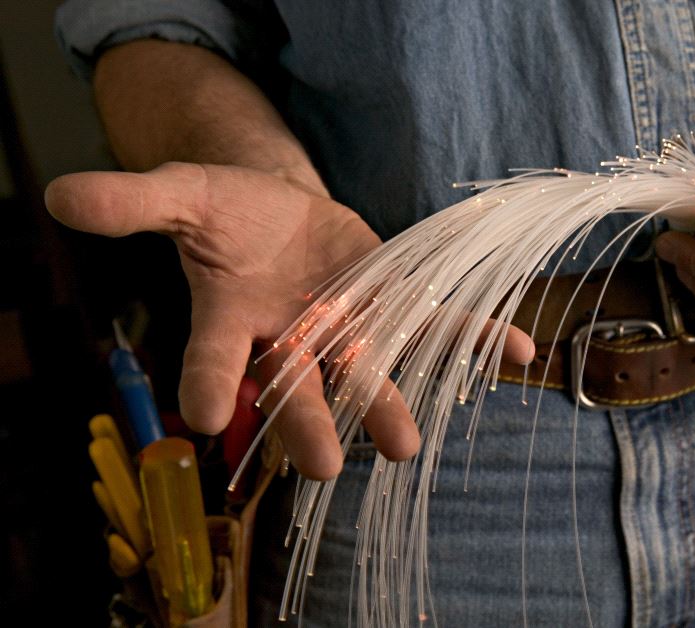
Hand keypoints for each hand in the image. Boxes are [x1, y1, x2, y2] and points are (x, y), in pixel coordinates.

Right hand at [45, 163, 533, 478]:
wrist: (275, 209)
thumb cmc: (225, 212)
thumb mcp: (181, 195)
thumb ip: (133, 202)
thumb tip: (60, 194)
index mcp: (232, 320)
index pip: (211, 358)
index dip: (202, 383)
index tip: (196, 420)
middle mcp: (289, 339)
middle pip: (296, 388)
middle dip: (309, 424)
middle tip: (323, 467)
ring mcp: (344, 327)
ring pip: (368, 372)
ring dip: (390, 404)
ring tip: (406, 443)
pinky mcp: (391, 305)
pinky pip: (437, 324)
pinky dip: (478, 337)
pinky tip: (521, 351)